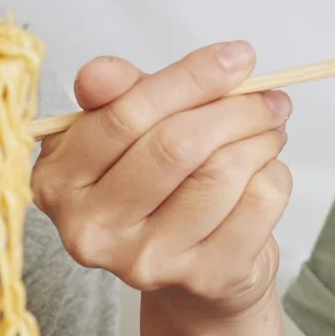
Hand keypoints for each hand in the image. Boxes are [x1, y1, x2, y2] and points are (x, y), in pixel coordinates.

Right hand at [31, 43, 293, 322]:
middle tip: (268, 96)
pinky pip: (258, 202)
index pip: (125, 116)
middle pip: (178, 145)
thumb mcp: (125, 131)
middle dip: (235, 108)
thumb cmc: (154, 184)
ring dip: (260, 138)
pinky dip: (274, 174)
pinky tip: (263, 172)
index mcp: (60, 181)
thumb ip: (118, 95)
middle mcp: (92, 229)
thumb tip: (101, 73)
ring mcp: (147, 261)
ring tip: (268, 130)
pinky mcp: (204, 278)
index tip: (235, 57)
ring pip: (225, 171)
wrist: (188, 268)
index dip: (189, 78)